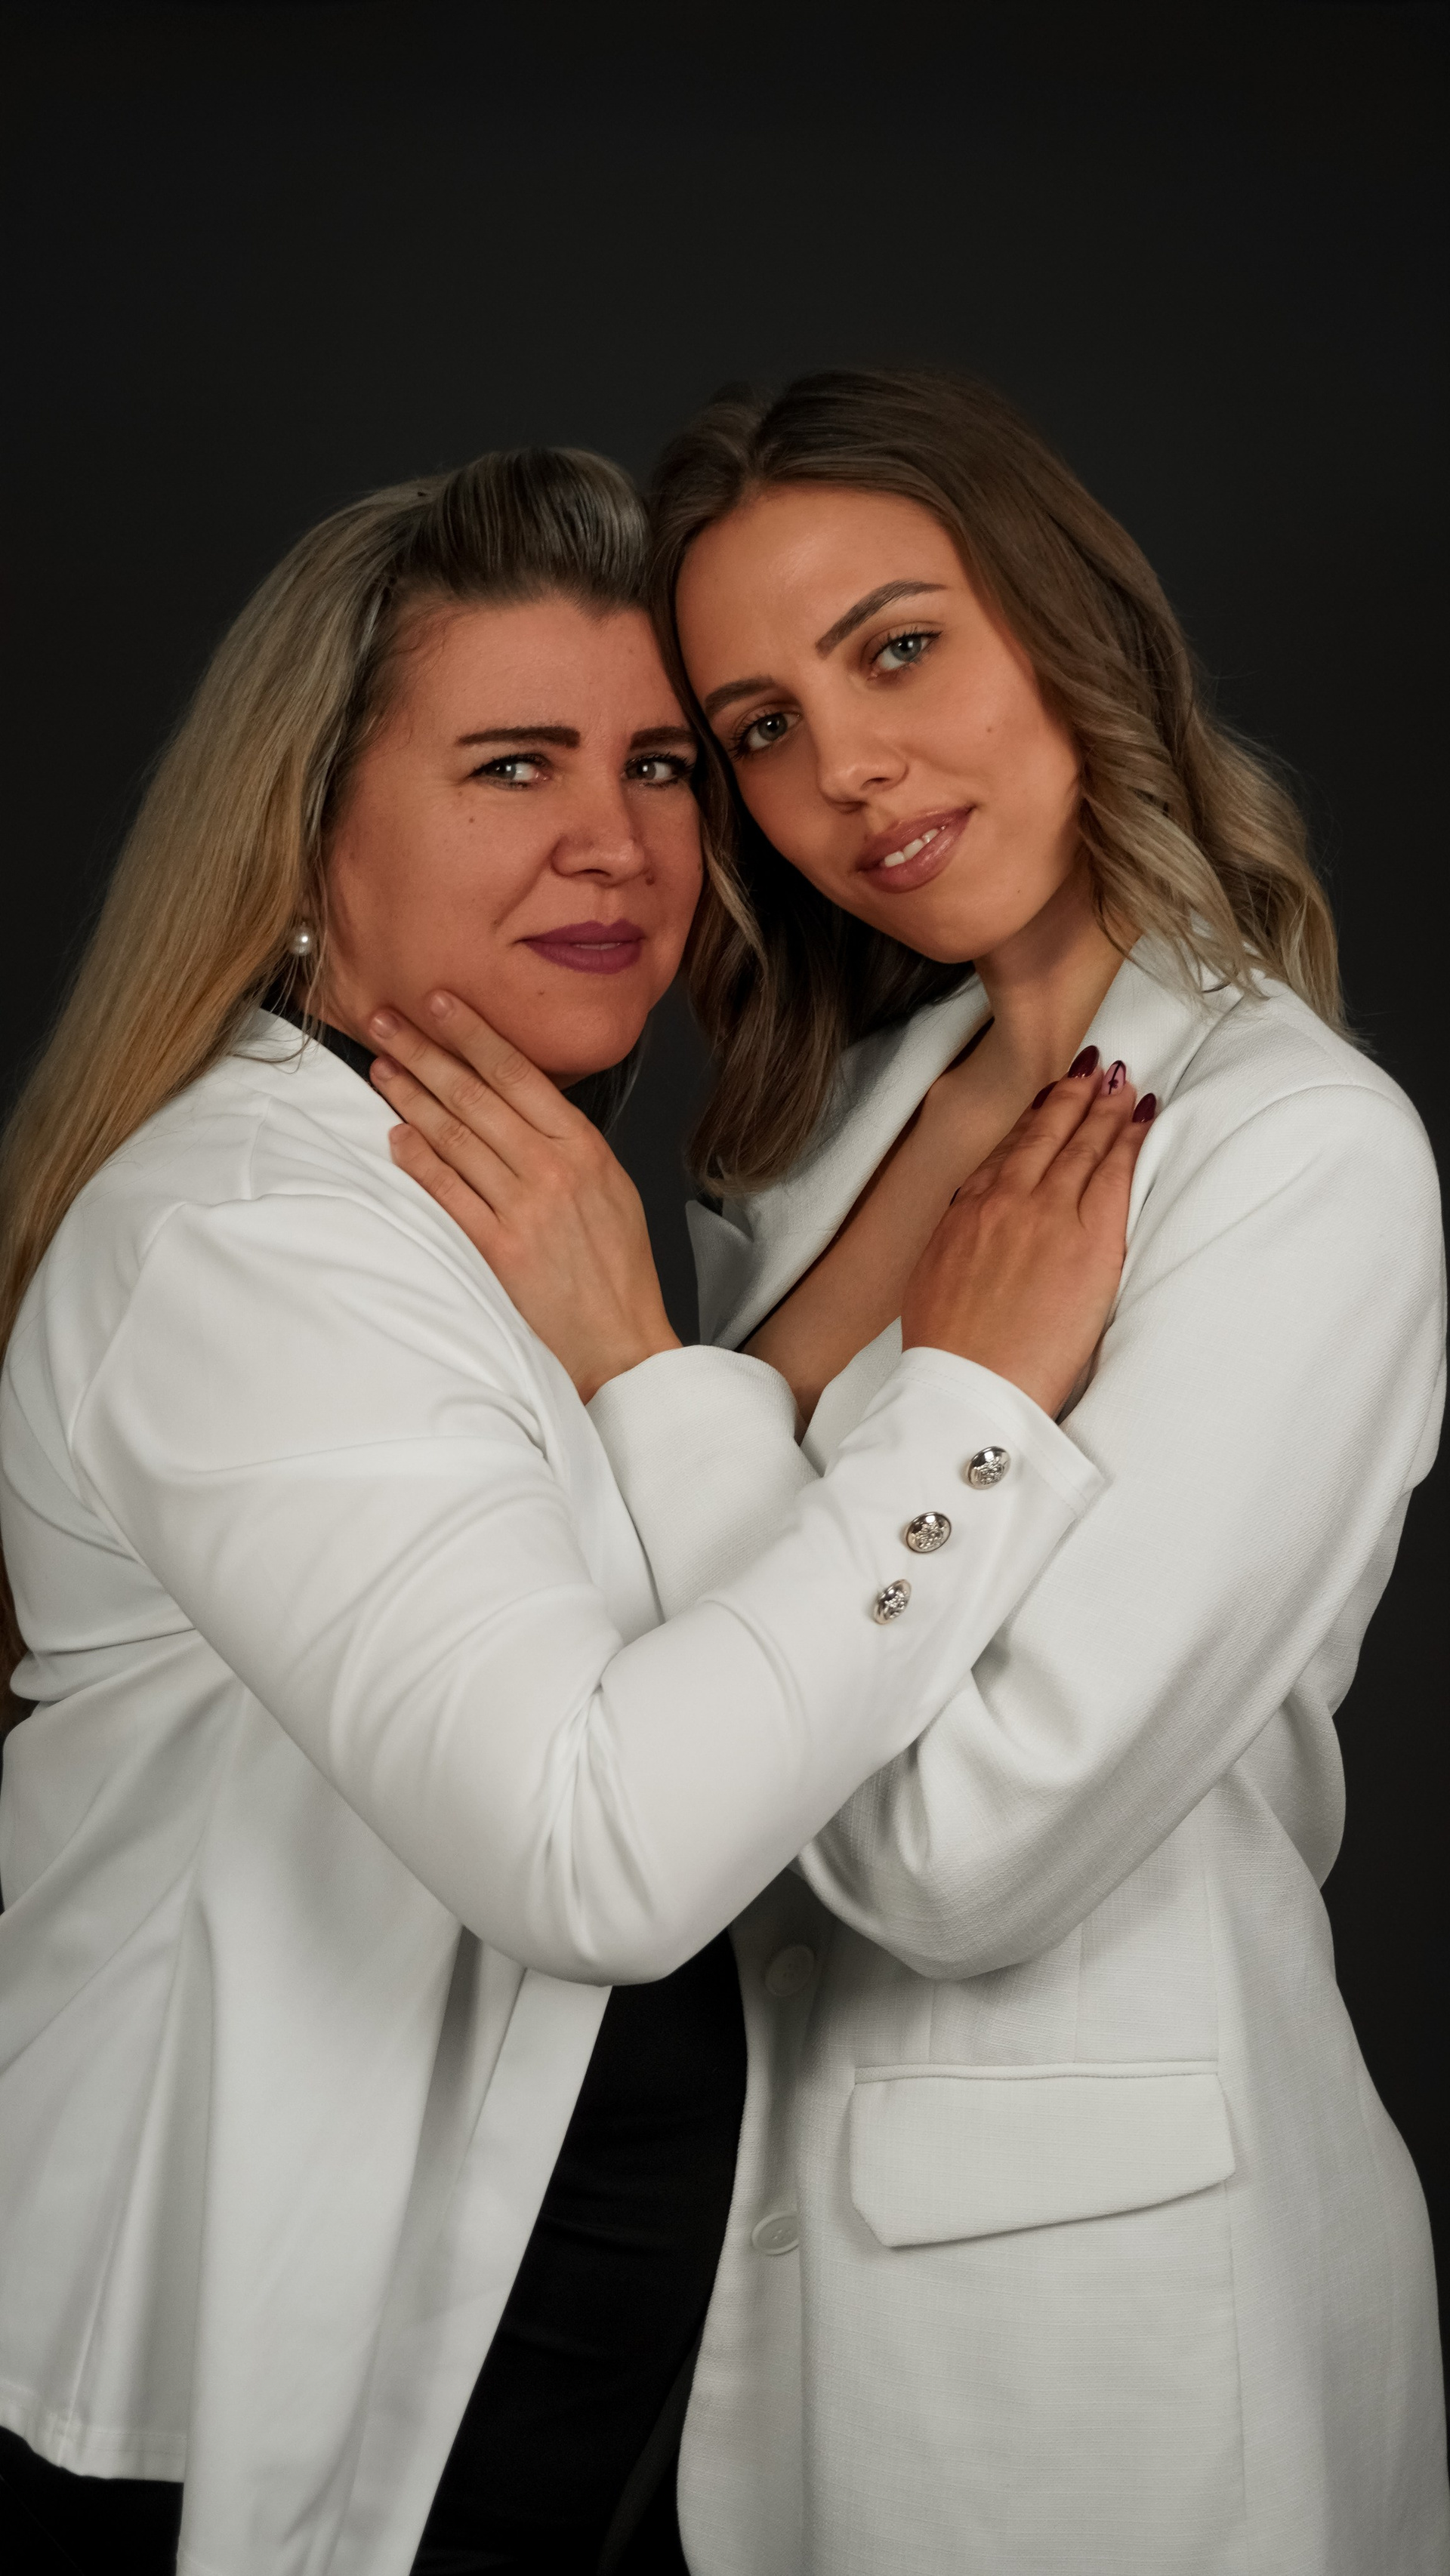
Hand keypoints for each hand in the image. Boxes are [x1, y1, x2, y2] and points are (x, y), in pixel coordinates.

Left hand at [368, 994, 679, 1402]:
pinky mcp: (498, 1246)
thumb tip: (520, 1103)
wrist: (621, 1336)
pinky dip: (419, 1160)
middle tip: (387, 1020)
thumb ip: (567, 1143)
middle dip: (425, 1052)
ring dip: (410, 1097)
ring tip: (382, 1067)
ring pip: (454, 1136)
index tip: (439, 1003)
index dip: (472, 1034)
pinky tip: (396, 1136)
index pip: (518, 1074)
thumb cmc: (617, 1264)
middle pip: (475, 1096)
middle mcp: (552, 1168)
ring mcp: (522, 1207)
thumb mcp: (611, 1185)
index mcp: (584, 1146)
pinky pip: (448, 1191)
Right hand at [901, 1066, 1154, 1417]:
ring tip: (1123, 1084)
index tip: (1047, 1102)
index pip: (1006, 1152)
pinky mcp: (1091, 1238)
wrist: (970, 1383)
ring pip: (1084, 1145)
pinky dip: (1131, 1139)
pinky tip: (1144, 1117)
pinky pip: (1117, 1174)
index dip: (1031, 1121)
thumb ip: (956, 1244)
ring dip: (1106, 1109)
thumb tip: (969, 1235)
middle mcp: (1005, 1200)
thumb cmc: (948, 1352)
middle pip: (1045, 1134)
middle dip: (1071, 1097)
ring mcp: (1049, 1214)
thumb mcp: (930, 1282)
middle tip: (1093, 1071)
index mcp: (966, 1211)